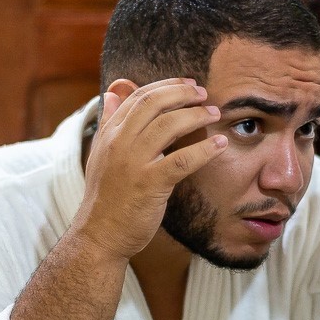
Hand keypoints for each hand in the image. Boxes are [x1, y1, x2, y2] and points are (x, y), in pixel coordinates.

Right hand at [72, 79, 226, 260]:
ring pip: (168, 126)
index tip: (187, 85)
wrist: (99, 235)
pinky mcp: (150, 184)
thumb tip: (110, 94)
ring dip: (196, 115)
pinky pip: (182, 160)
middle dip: (182, 93)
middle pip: (153, 103)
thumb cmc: (106, 197)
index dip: (165, 86)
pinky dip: (204, 149)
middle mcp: (119, 143)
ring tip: (214, 113)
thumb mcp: (100, 155)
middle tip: (203, 93)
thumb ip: (108, 124)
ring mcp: (133, 163)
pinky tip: (220, 144)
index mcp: (109, 134)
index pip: (137, 97)